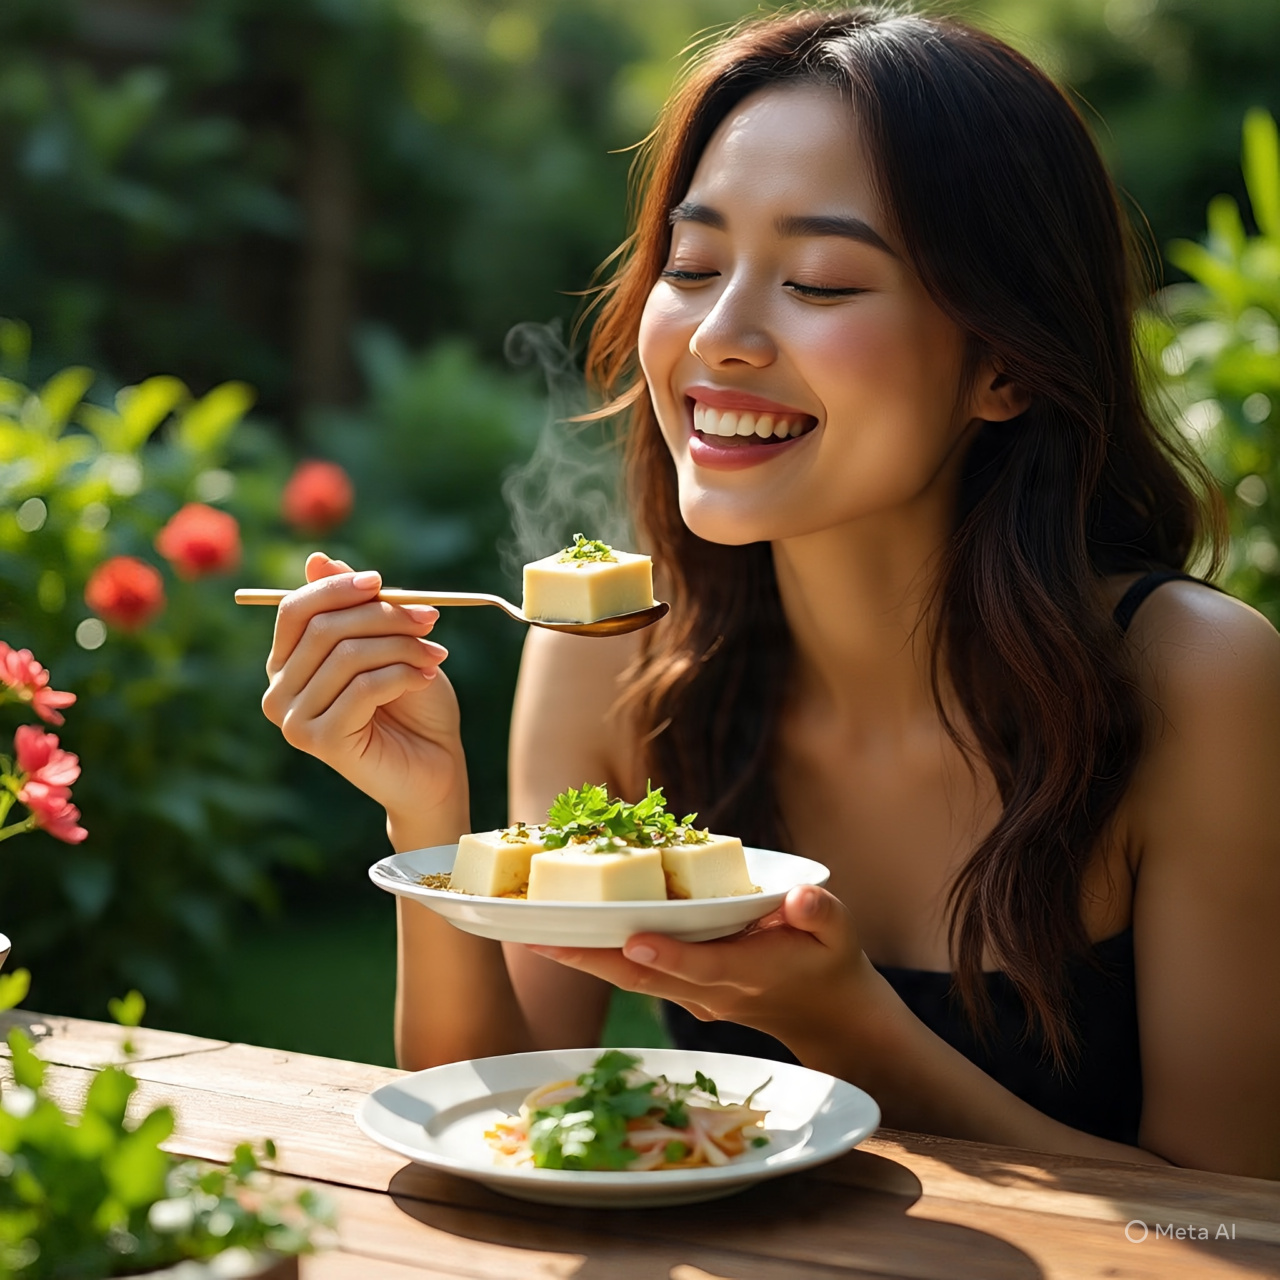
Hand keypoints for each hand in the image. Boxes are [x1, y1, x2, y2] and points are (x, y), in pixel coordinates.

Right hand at [261, 552, 464, 823]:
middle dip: (384, 615)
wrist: (436, 764)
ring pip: (348, 655)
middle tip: (430, 618)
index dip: (338, 588)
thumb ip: (355, 606)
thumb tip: (317, 558)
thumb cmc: (413, 702)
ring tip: (436, 656)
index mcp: (288, 663)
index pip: (295, 610)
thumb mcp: (389, 644)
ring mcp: (293, 720)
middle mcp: (278, 691)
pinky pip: (362, 688)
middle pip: (324, 628)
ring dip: (403, 647)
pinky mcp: (319, 741)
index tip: (382, 582)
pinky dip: (403, 675)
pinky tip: (427, 679)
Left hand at [528, 884, 877, 1053]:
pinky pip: (634, 972)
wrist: (822, 1012)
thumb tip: (800, 898)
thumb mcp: (837, 934)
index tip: (636, 940)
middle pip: (646, 976)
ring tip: (533, 935)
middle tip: (543, 940)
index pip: (706, 965)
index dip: (671, 956)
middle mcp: (711, 989)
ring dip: (583, 958)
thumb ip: (820, 915)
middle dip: (594, 959)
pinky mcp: (680, 987)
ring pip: (630, 977)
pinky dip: (599, 954)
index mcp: (748, 972)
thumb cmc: (828, 962)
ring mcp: (691, 993)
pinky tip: (564, 932)